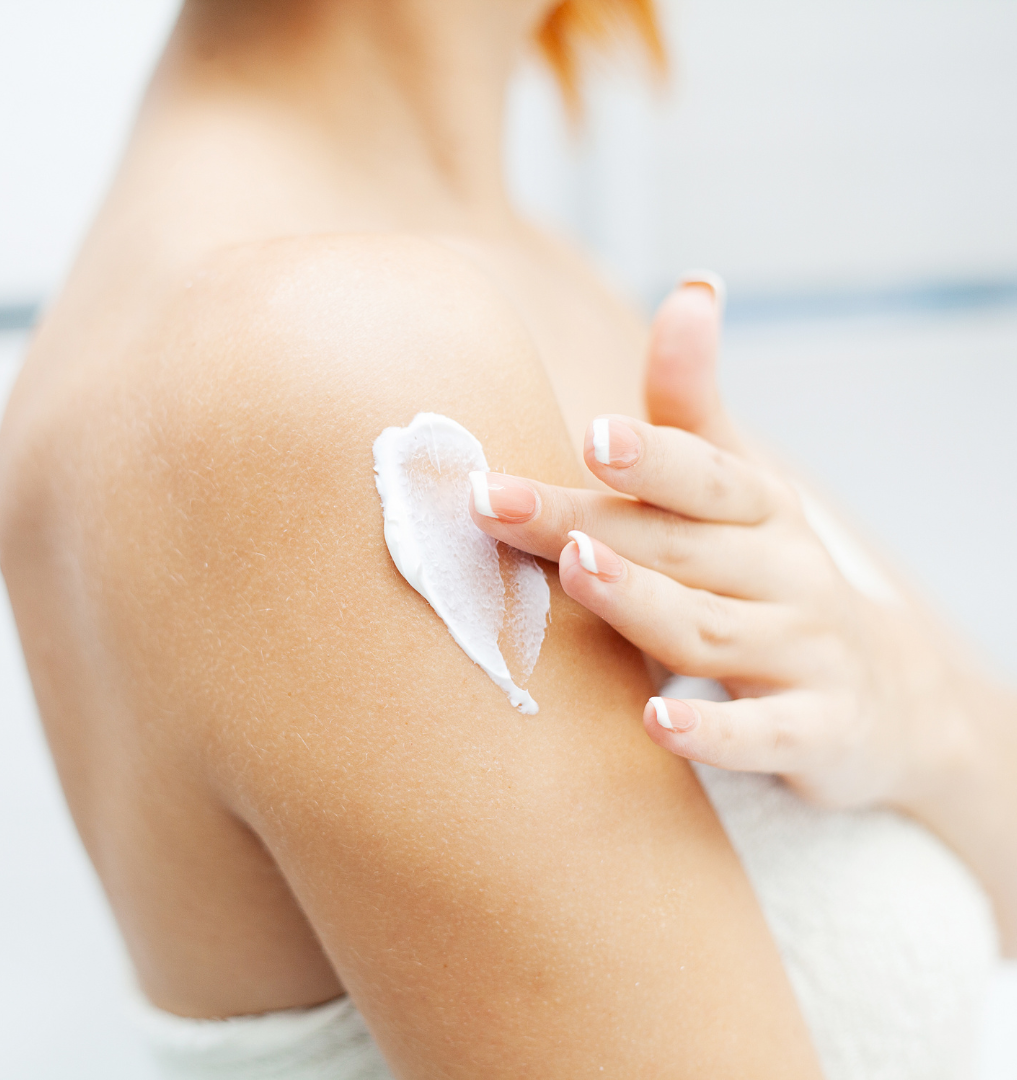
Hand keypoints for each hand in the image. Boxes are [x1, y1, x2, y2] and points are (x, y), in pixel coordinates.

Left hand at [469, 279, 987, 812]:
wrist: (884, 696)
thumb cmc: (772, 574)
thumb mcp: (744, 489)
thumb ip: (697, 407)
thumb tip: (692, 288)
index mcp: (759, 510)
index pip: (703, 475)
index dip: (650, 454)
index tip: (590, 434)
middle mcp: (785, 571)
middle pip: (677, 545)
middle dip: (587, 520)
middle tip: (499, 501)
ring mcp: (803, 652)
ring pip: (712, 627)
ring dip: (641, 600)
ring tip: (576, 570)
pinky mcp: (815, 729)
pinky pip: (763, 734)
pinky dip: (712, 729)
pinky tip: (653, 721)